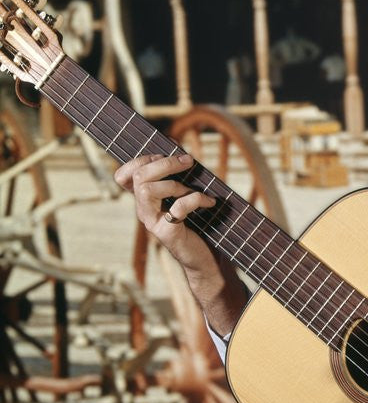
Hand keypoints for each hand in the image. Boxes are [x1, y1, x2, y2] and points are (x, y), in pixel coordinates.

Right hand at [114, 152, 215, 270]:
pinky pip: (177, 208)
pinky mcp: (166, 233)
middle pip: (139, 177)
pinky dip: (196, 199)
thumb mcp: (185, 192)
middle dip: (165, 163)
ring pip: (147, 190)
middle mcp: (143, 209)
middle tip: (189, 161)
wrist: (205, 257)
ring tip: (195, 190)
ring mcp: (152, 222)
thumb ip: (177, 172)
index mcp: (144, 198)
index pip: (123, 175)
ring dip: (176, 184)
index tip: (165, 154)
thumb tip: (174, 145)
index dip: (140, 159)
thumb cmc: (198, 222)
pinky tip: (209, 202)